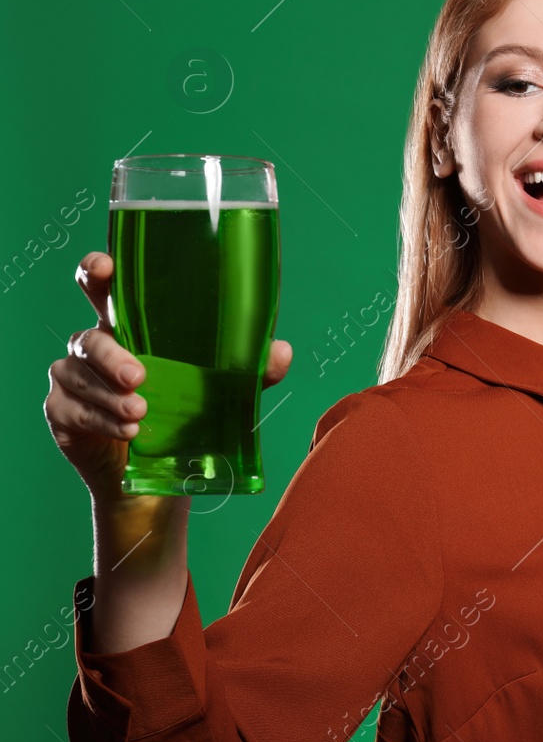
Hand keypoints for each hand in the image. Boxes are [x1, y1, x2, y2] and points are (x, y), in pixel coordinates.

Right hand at [44, 250, 292, 501]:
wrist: (156, 475)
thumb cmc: (186, 412)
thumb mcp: (223, 389)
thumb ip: (251, 369)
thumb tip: (281, 351)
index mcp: (129, 326)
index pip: (104, 289)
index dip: (96, 271)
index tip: (102, 266)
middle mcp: (95, 346)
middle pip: (87, 336)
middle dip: (109, 352)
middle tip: (138, 375)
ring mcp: (73, 378)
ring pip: (80, 377)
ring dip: (111, 396)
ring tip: (141, 413)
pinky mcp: (62, 412)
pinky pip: (74, 410)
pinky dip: (103, 421)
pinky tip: (128, 431)